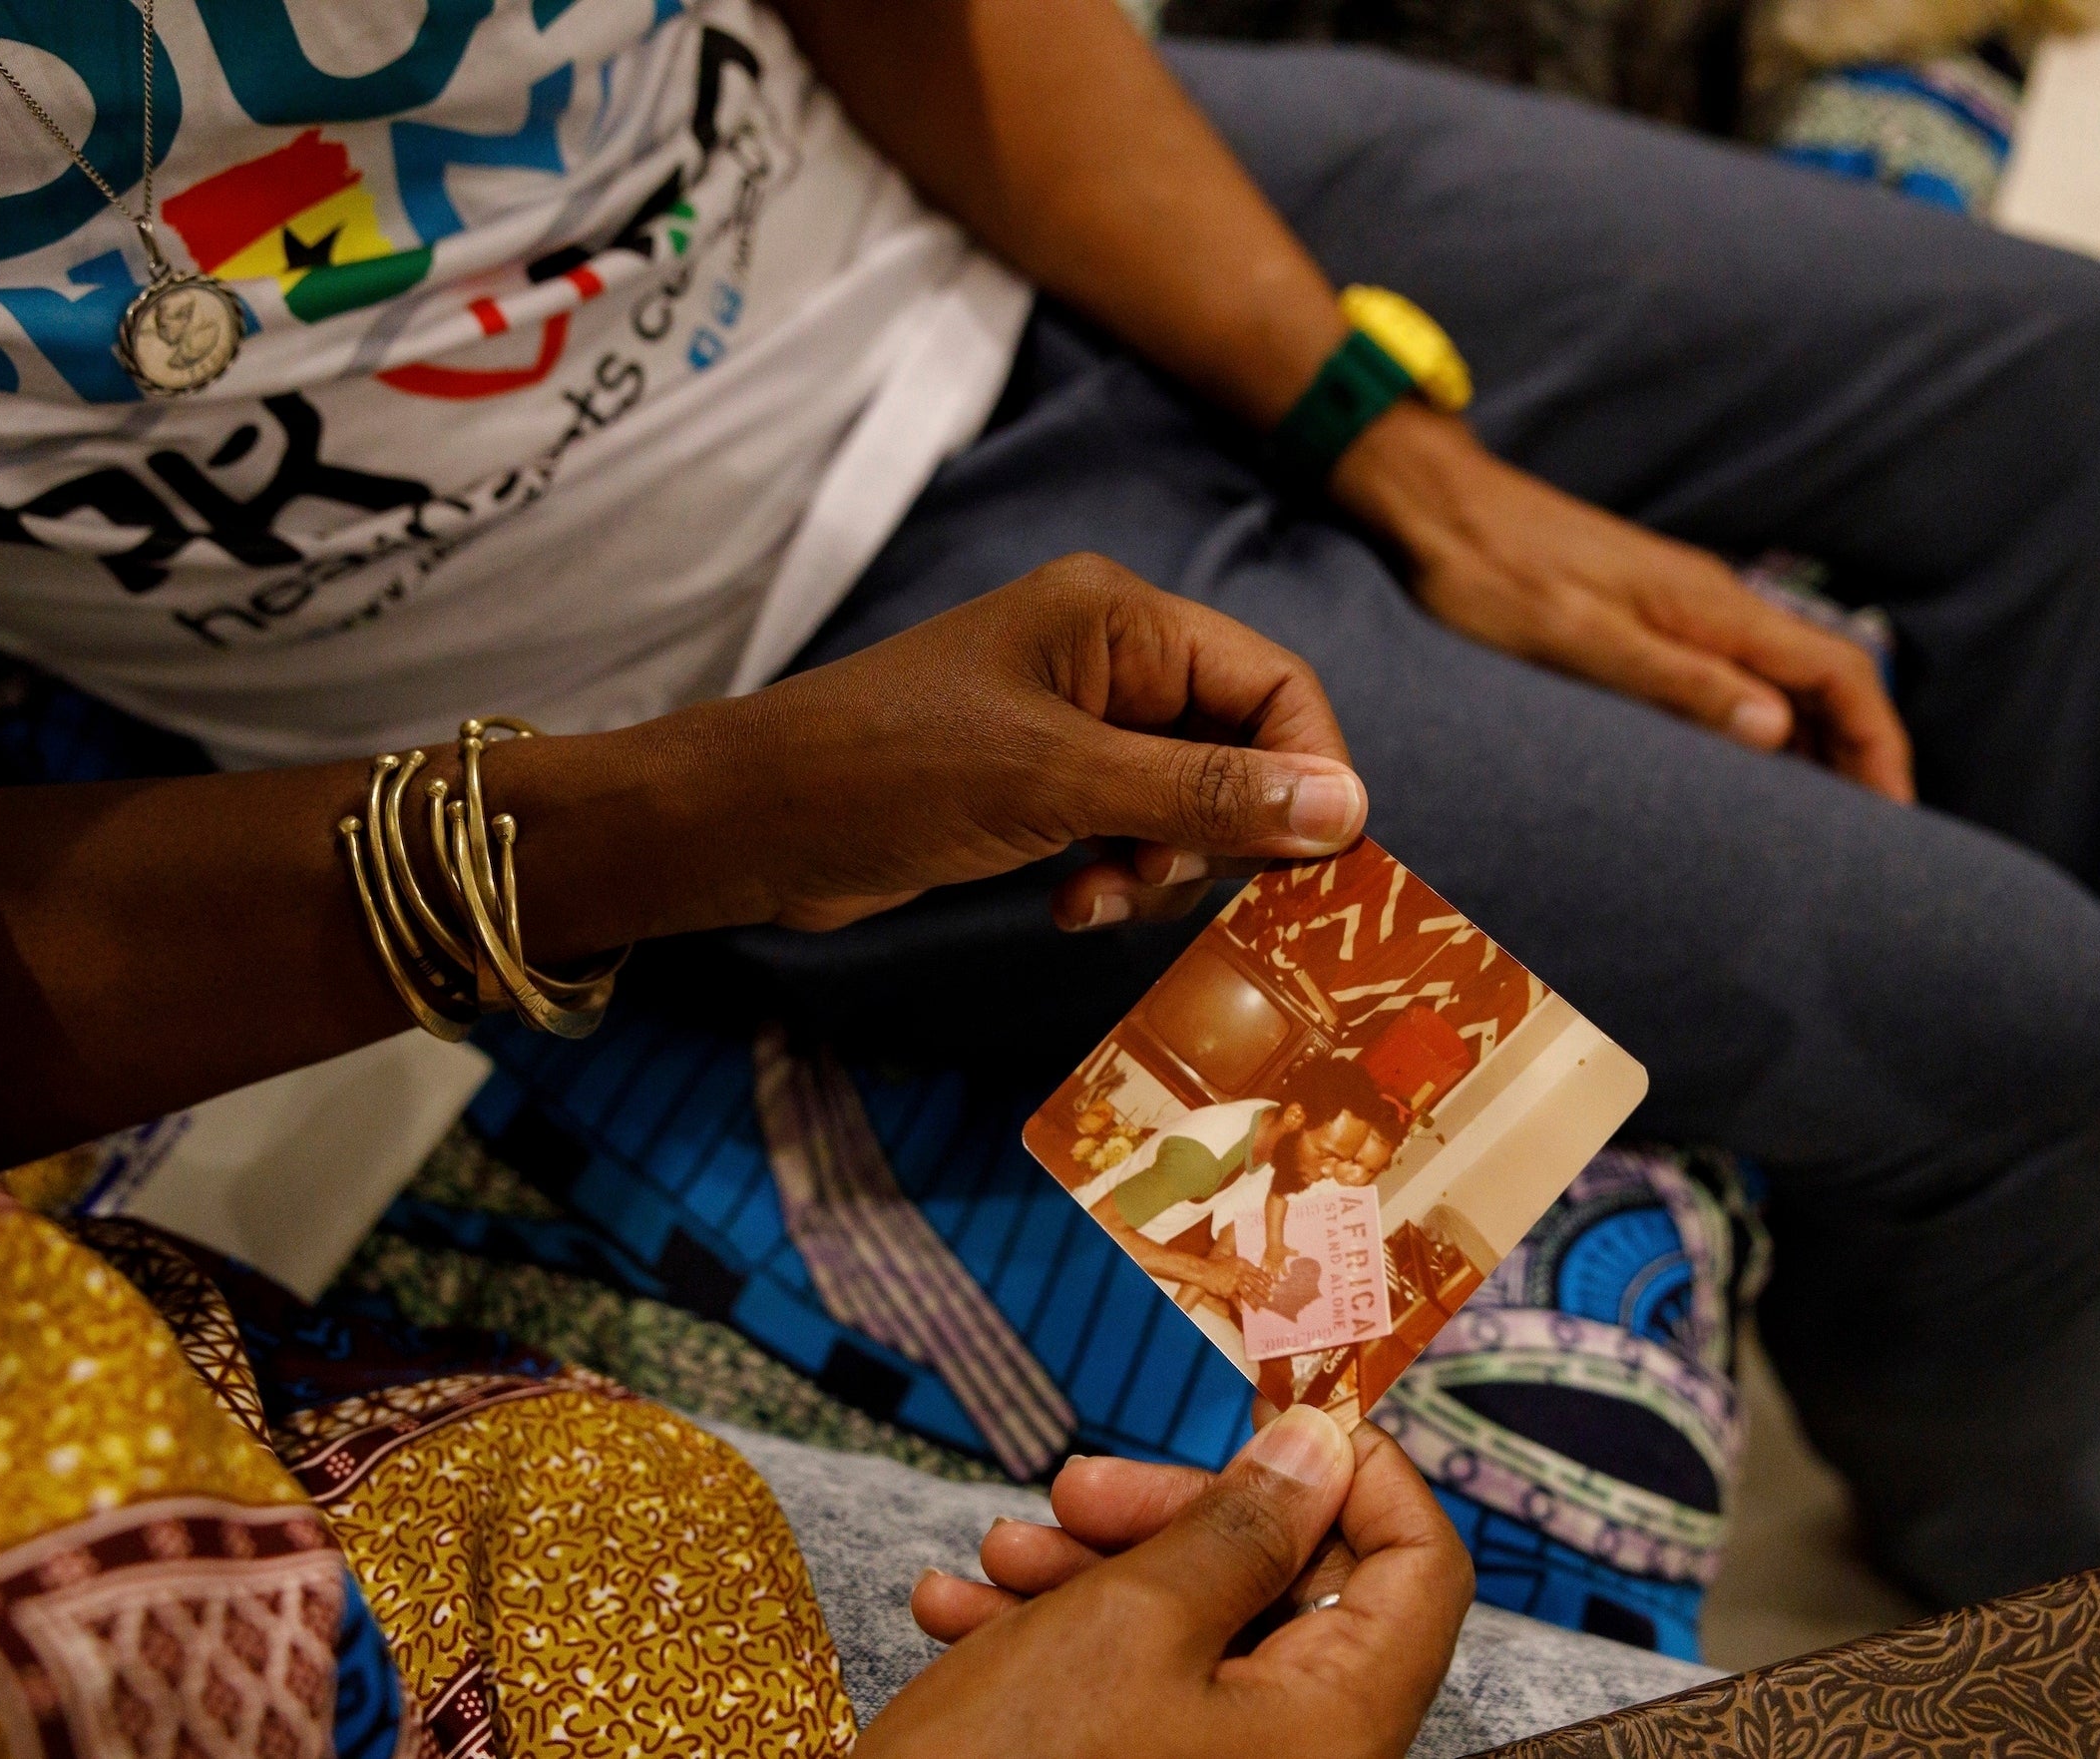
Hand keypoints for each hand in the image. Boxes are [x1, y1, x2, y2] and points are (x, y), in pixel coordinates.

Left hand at [636, 554, 1367, 935]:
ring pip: (1189, 800)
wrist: (753, 822)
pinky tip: (1073, 904)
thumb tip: (1345, 808)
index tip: (1315, 864)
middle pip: (1240, 745)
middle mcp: (1107, 657)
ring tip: (1104, 897)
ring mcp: (1073, 721)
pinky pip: (1132, 828)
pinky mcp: (1041, 781)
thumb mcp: (1059, 785)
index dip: (1309, 771)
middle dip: (1224, 829)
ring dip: (1167, 863)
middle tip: (1174, 884)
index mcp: (1119, 618)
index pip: (1274, 682)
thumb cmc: (890, 774)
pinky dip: (1121, 872)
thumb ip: (1205, 795)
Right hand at [869, 1406, 1472, 1758]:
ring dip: (1094, 1569)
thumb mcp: (1128, 1618)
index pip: (1422, 1565)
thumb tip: (1324, 1450)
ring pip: (1200, 1629)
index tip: (1270, 1411)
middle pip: (1295, 1585)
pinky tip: (964, 1612)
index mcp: (1342, 1722)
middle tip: (1073, 1485)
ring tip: (995, 1555)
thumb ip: (1241, 1525)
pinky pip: (1142, 1690)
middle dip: (1174, 1517)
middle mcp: (1306, 1757)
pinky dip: (1061, 1638)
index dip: (1356, 1471)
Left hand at [1331, 404, 1913, 801]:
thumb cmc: (1494, 575)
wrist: (1439, 511)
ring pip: (1778, 685)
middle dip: (1856, 757)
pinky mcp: (1646, 622)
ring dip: (1808, 750)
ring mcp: (1682, 613)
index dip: (1878, 743)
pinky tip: (1736, 777)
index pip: (1839, 673)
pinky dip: (1754, 731)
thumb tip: (1777, 731)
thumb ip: (1678, 683)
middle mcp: (1713, 606)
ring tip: (1813, 826)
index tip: (1893, 813)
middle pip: (1822, 684)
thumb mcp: (1581, 640)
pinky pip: (1730, 681)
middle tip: (1864, 843)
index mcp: (1713, 607)